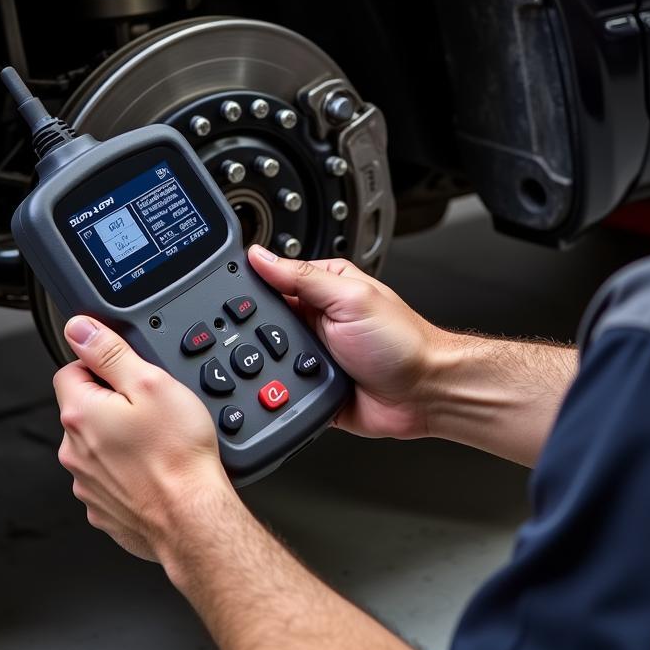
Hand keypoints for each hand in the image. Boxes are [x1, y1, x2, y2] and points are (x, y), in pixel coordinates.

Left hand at [53, 316, 232, 563]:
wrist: (191, 516)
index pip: (70, 370)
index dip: (101, 365)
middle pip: (84, 408)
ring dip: (119, 438)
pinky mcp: (102, 508)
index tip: (128, 374)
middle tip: (152, 408)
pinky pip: (109, 477)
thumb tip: (80, 329)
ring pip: (96, 444)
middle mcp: (73, 450)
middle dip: (112, 403)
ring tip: (157, 441)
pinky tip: (154, 468)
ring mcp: (86, 483)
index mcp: (81, 413)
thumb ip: (110, 351)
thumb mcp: (151, 382)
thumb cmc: (177, 454)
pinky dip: (127, 471)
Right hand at [247, 245, 439, 440]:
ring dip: (265, 365)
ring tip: (269, 367)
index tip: (225, 292)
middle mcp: (316, 319)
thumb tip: (262, 255)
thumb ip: (304, 277)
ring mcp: (313, 355)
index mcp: (323, 288)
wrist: (424, 394)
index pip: (274, 280)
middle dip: (255, 332)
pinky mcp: (312, 388)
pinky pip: (281, 389)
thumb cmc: (402, 342)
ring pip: (267, 359)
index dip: (251, 286)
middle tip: (248, 337)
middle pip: (264, 322)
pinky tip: (277, 390)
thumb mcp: (351, 298)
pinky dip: (276, 390)